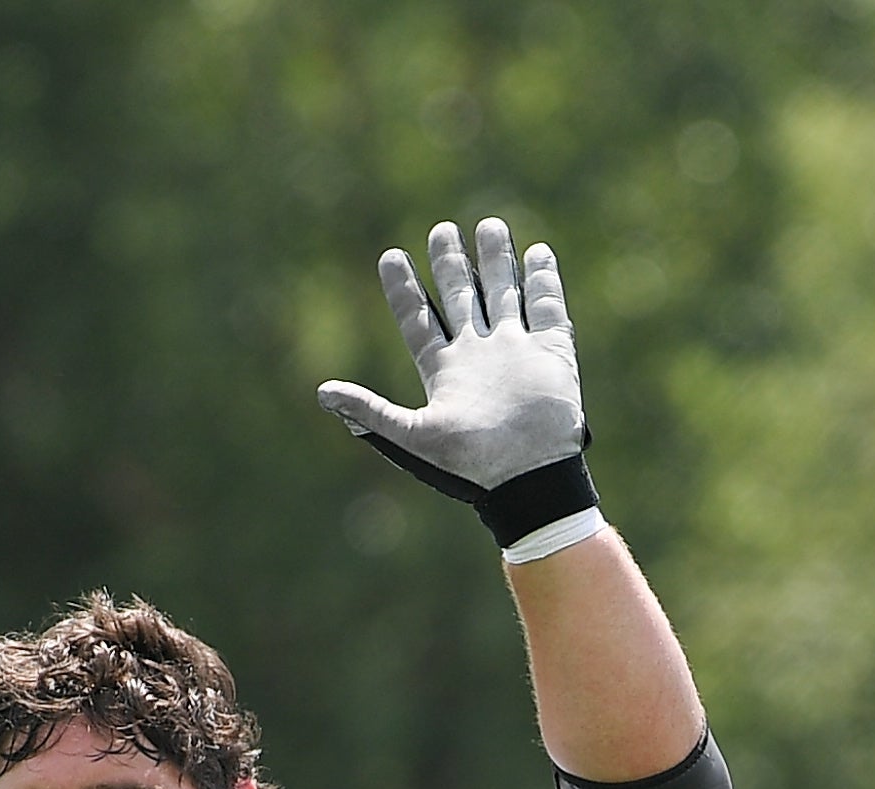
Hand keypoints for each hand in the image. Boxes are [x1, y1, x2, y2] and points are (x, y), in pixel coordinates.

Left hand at [317, 216, 587, 504]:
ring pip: (502, 294)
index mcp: (443, 370)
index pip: (418, 318)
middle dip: (451, 263)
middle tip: (442, 229)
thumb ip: (370, 412)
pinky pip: (547, 308)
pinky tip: (538, 252)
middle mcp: (477, 354)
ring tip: (489, 226)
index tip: (389, 256)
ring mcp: (515, 350)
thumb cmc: (470, 463)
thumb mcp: (413, 437)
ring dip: (496, 262)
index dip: (403, 289)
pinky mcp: (552, 353)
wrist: (527, 477)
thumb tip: (322, 393)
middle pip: (460, 297)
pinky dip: (543, 280)